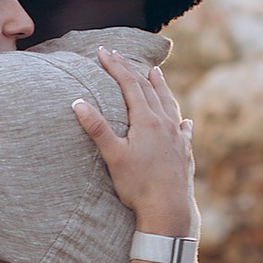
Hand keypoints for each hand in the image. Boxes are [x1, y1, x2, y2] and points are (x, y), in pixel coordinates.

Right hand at [72, 48, 194, 238]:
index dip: (115, 66)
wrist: (169, 211)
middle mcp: (166, 123)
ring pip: (169, 103)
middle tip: (118, 55)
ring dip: (160, 86)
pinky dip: (180, 118)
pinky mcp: (184, 152)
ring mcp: (178, 137)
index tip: (102, 52)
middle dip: (131, 70)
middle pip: (148, 88)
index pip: (129, 84)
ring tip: (156, 72)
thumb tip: (78, 102)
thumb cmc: (138, 186)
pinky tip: (185, 120)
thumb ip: (97, 128)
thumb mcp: (113, 156)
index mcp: (147, 120)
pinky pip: (184, 128)